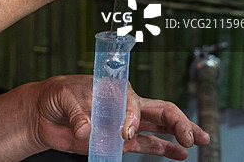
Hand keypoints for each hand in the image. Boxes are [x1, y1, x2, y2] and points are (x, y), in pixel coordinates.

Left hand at [30, 75, 209, 159]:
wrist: (43, 111)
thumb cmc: (55, 95)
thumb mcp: (63, 97)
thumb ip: (77, 113)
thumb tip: (87, 130)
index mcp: (114, 89)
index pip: (136, 103)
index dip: (134, 118)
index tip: (125, 133)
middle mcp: (125, 105)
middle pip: (161, 110)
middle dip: (180, 122)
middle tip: (193, 137)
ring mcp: (124, 123)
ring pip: (160, 127)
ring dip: (180, 133)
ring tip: (200, 142)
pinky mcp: (119, 140)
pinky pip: (147, 144)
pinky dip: (164, 148)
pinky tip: (179, 154)